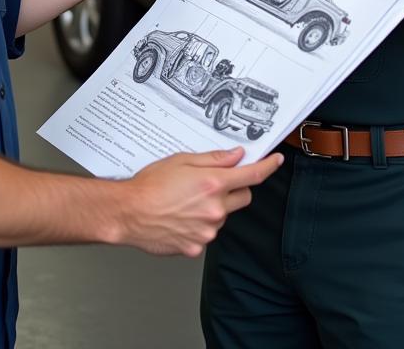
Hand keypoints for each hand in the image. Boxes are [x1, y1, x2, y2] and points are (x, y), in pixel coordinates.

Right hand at [119, 147, 282, 256]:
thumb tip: (236, 156)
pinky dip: (199, 225)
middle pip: (243, 197)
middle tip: (212, 183)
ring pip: (223, 216)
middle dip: (234, 188)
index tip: (275, 161)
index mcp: (212, 184)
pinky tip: (180, 217)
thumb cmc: (149, 186)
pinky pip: (207, 233)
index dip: (268, 166)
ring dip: (214, 207)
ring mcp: (207, 231)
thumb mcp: (181, 160)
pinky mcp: (197, 247)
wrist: (128, 214)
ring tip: (186, 201)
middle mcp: (214, 209)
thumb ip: (213, 159)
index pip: (252, 175)